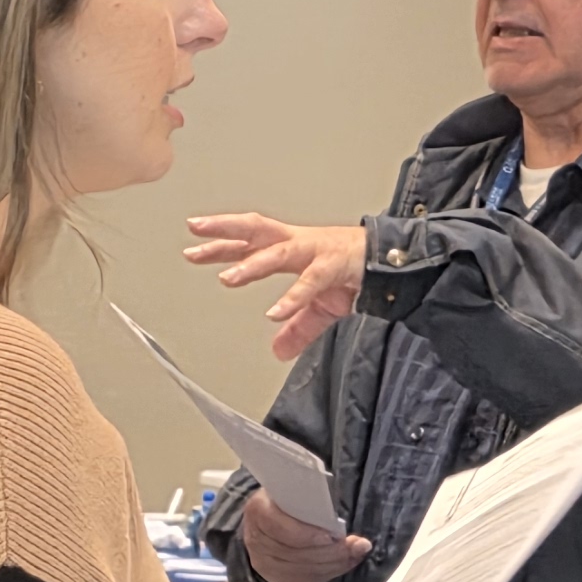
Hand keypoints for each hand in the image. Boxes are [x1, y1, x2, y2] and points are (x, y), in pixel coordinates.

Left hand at [185, 213, 369, 364]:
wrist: (389, 264)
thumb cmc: (351, 274)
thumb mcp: (319, 307)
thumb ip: (297, 327)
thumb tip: (278, 351)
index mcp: (290, 246)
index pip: (249, 240)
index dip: (221, 242)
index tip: (192, 243)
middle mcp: (298, 242)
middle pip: (255, 229)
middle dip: (224, 230)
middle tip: (195, 232)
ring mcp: (315, 251)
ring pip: (277, 252)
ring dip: (251, 264)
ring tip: (227, 278)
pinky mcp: (334, 267)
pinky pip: (309, 283)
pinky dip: (292, 298)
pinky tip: (275, 312)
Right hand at [237, 493, 369, 581]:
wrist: (269, 523)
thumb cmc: (289, 502)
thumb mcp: (296, 492)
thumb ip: (315, 502)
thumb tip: (340, 521)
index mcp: (258, 511)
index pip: (279, 528)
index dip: (306, 535)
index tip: (331, 535)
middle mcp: (256, 541)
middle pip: (296, 553)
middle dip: (331, 551)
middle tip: (357, 545)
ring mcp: (265, 564)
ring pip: (304, 570)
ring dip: (335, 564)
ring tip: (356, 553)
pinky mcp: (278, 581)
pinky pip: (307, 581)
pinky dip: (330, 573)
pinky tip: (345, 564)